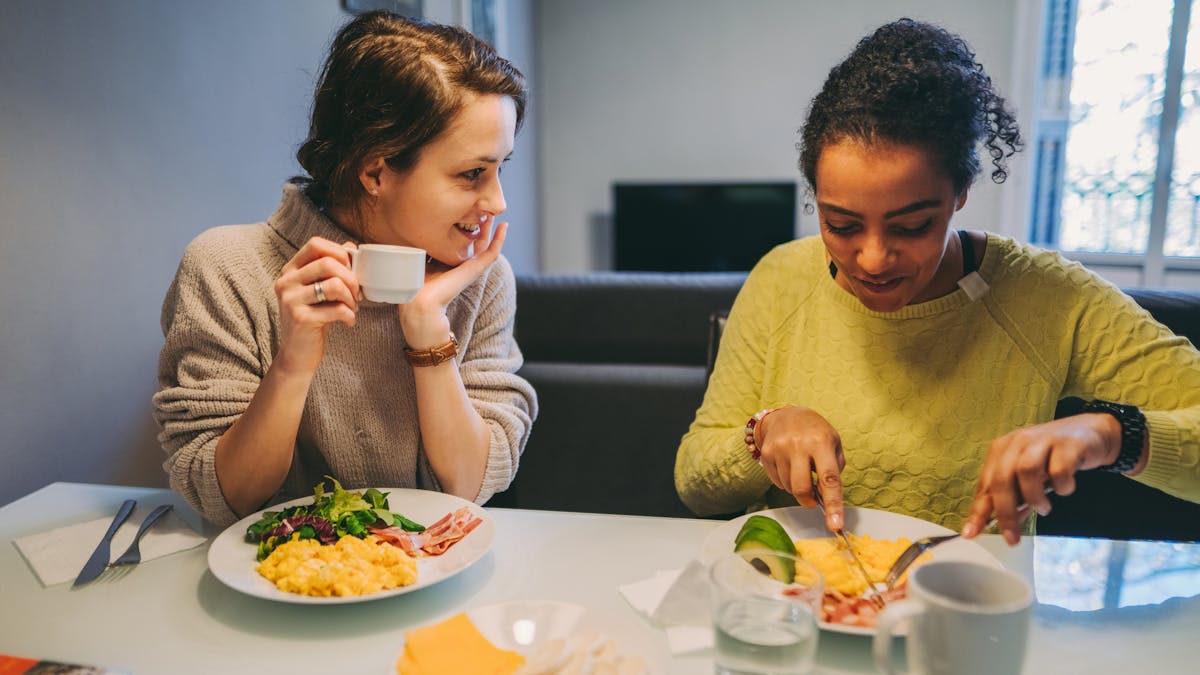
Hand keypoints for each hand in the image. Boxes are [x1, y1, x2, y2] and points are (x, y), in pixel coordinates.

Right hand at [272, 237, 359, 374]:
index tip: (350, 270)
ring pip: (335, 284)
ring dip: (352, 298)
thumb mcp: (320, 291)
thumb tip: (351, 247)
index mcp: (290, 270)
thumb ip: (331, 269)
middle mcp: (286, 282)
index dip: (339, 253)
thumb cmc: (314, 319)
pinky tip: (348, 322)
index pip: (316, 244)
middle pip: (328, 263)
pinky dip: (350, 315)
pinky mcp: (301, 319)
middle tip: (357, 294)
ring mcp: (291, 300)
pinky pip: (337, 309)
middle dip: (352, 278)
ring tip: (352, 308)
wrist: (297, 355)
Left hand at [399, 217, 508, 345]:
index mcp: (449, 264)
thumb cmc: (416, 283)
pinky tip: (504, 227)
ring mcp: (470, 268)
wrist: (420, 301)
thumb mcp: (420, 257)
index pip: (460, 243)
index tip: (464, 213)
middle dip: (479, 225)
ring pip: (486, 246)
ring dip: (491, 230)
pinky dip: (499, 240)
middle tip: (483, 208)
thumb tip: (419, 227)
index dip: (464, 228)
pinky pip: (492, 253)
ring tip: (495, 214)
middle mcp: (461, 266)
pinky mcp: (476, 269)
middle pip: (476, 242)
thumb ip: (424, 245)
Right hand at [755, 406, 846, 530]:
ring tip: (800, 471)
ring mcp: (780, 449)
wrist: (787, 415)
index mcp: (821, 442)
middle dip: (808, 501)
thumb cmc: (815, 432)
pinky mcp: (767, 453)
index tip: (835, 525)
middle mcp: (799, 445)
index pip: (829, 478)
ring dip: (797, 488)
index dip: (833, 504)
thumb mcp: (834, 443)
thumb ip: (834, 470)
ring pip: (788, 488)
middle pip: (801, 488)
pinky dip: (785, 482)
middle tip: (812, 500)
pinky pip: (777, 482)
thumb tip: (825, 496)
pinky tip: (789, 467)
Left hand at [962, 413, 1123, 544]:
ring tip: (1043, 508)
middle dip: (1005, 513)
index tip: (971, 533)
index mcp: (1002, 450)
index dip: (978, 511)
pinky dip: (1061, 486)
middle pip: (1003, 479)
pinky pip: (1060, 470)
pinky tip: (1064, 488)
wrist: (1090, 432)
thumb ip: (1016, 497)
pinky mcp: (1068, 445)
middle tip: (1012, 537)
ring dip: (1034, 498)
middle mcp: (1018, 443)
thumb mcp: (1030, 475)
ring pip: (1027, 471)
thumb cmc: (1054, 456)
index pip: (985, 485)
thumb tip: (1005, 524)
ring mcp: (1042, 441)